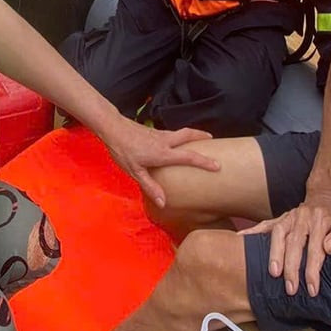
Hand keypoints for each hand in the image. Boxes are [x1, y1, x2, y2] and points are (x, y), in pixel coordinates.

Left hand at [99, 117, 216, 207]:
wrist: (112, 128)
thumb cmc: (123, 150)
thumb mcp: (135, 172)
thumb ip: (150, 186)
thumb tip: (163, 202)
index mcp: (162, 153)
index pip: (188, 157)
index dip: (204, 162)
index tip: (218, 165)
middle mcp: (165, 141)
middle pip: (189, 135)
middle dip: (202, 137)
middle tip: (213, 141)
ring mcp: (159, 134)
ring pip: (181, 132)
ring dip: (193, 134)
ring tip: (200, 140)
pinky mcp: (153, 130)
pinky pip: (172, 133)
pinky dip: (180, 135)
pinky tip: (176, 141)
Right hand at [245, 198, 330, 297]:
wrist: (324, 198)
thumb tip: (328, 247)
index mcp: (321, 221)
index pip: (316, 249)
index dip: (313, 270)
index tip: (312, 289)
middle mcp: (303, 217)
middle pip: (295, 244)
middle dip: (292, 268)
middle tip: (291, 288)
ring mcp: (289, 217)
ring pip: (278, 235)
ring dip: (274, 254)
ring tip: (273, 273)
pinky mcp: (280, 218)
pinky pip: (264, 225)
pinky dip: (252, 232)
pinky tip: (241, 238)